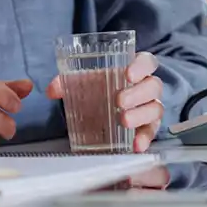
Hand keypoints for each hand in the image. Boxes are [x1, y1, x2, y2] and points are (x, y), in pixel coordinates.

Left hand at [46, 51, 163, 151]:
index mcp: (134, 68)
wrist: (104, 106)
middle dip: (138, 93)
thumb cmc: (100, 87)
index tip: (128, 74)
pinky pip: (151, 132)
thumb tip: (52, 90)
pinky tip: (136, 145)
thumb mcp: (85, 81)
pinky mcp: (148, 126)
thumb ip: (68, 81)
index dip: (141, 66)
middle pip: (153, 86)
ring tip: (123, 120)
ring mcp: (150, 107)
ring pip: (155, 108)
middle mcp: (146, 87)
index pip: (147, 62)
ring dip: (140, 115)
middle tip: (119, 101)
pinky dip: (145, 139)